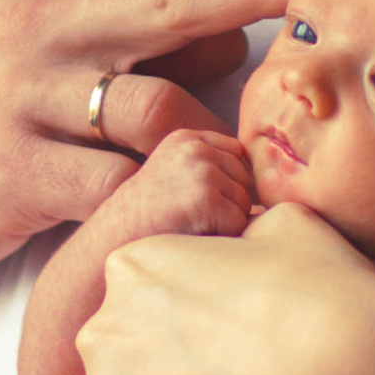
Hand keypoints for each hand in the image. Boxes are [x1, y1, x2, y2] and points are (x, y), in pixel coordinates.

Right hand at [0, 0, 321, 283]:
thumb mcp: (36, 47)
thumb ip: (133, 32)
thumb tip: (235, 33)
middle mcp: (40, 29)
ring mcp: (24, 102)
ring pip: (153, 100)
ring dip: (218, 126)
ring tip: (267, 153)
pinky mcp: (13, 178)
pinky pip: (114, 186)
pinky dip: (165, 199)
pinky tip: (202, 213)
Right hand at [122, 130, 255, 239]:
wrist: (116, 236)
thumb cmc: (148, 215)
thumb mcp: (173, 172)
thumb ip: (207, 164)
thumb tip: (259, 174)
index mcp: (188, 138)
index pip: (237, 154)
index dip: (230, 182)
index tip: (204, 201)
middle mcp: (196, 148)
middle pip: (245, 178)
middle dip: (230, 203)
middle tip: (195, 217)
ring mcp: (201, 171)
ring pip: (244, 202)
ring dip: (227, 221)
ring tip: (193, 224)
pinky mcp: (206, 198)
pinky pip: (239, 221)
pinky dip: (224, 235)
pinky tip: (196, 234)